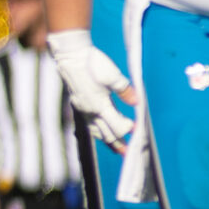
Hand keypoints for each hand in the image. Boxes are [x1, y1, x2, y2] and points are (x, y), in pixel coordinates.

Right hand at [45, 29, 134, 148]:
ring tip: (116, 148)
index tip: (137, 128)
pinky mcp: (78, 103)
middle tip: (128, 152)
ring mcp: (82, 108)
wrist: (70, 55)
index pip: (116, 126)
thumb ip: (125, 91)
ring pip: (95, 131)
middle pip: (105, 134)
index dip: (128, 129)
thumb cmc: (92, 63)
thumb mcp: (113, 75)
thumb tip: (136, 102)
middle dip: (118, 144)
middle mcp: (89, 111)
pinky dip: (96, 131)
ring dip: (107, 141)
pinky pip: (88, 123)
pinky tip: (99, 131)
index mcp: (99, 105)